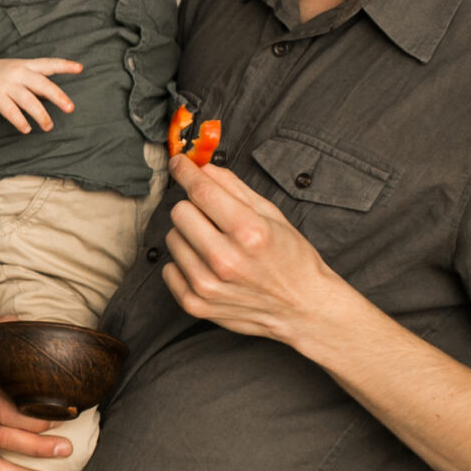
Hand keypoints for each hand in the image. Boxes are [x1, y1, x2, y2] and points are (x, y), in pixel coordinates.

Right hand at [0, 58, 80, 134]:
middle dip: (58, 96)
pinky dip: (20, 121)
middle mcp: (18, 73)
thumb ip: (35, 81)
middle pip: (42, 84)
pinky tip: (27, 129)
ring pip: (28, 101)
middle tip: (70, 108)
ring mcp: (6, 85)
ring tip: (48, 126)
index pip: (49, 64)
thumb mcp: (17, 70)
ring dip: (40, 115)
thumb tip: (55, 96)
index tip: (80, 68)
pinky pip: (11, 111)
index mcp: (26, 65)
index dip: (65, 66)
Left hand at [161, 155, 361, 348]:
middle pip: (179, 212)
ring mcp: (208, 285)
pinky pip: (168, 269)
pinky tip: (208, 267)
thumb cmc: (291, 258)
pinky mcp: (195, 304)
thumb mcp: (272, 215)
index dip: (185, 172)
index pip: (201, 192)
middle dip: (193, 207)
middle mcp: (225, 260)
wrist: (301, 308)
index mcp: (249, 232)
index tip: (178, 163)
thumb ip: (235, 188)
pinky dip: (184, 264)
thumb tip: (203, 167)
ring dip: (189, 236)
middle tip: (212, 217)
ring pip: (172, 239)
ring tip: (215, 245)